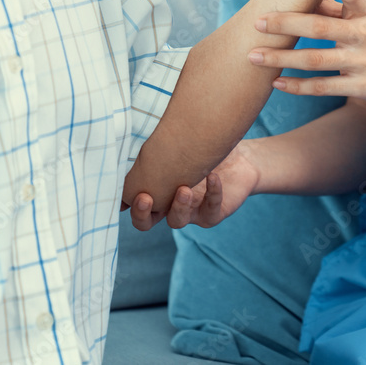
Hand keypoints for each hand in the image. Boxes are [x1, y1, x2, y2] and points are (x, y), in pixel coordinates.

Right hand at [125, 141, 260, 230]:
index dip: (127, 205)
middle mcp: (170, 206)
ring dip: (178, 206)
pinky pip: (211, 208)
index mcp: (158, 193)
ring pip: (178, 221)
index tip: (123, 194)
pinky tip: (212, 176)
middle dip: (142, 214)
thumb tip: (132, 142)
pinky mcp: (214, 213)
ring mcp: (192, 212)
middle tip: (145, 198)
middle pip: (147, 223)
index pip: (135, 205)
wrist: (242, 159)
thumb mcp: (179, 149)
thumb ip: (159, 151)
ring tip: (183, 188)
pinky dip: (212, 192)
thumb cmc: (206, 150)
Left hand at [248, 0, 365, 108]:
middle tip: (258, 21)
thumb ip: (339, 8)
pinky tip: (275, 83)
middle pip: (321, 27)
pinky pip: (323, 87)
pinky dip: (297, 86)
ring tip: (254, 55)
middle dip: (286, 24)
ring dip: (281, 59)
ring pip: (315, 60)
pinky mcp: (364, 87)